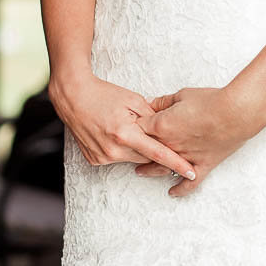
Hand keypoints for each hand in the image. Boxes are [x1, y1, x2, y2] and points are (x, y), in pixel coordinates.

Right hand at [49, 71, 195, 179]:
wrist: (73, 98)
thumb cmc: (104, 94)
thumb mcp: (133, 99)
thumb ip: (153, 117)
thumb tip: (168, 130)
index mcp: (125, 133)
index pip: (157, 153)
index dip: (176, 163)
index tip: (191, 171)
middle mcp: (113, 149)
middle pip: (146, 158)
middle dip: (156, 150)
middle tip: (163, 138)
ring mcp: (102, 157)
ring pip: (133, 159)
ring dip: (138, 148)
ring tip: (129, 128)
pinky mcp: (94, 160)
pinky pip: (118, 158)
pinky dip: (123, 149)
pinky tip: (117, 134)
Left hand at [135, 85, 256, 196]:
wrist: (236, 112)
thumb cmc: (211, 101)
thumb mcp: (183, 95)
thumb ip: (163, 102)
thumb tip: (150, 104)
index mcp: (161, 126)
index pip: (138, 128)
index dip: (133, 126)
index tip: (130, 126)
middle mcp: (169, 145)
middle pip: (145, 150)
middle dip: (136, 149)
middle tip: (129, 149)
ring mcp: (184, 158)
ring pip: (161, 169)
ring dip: (149, 171)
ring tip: (140, 172)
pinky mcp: (201, 165)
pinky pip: (188, 183)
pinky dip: (180, 190)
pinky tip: (172, 192)